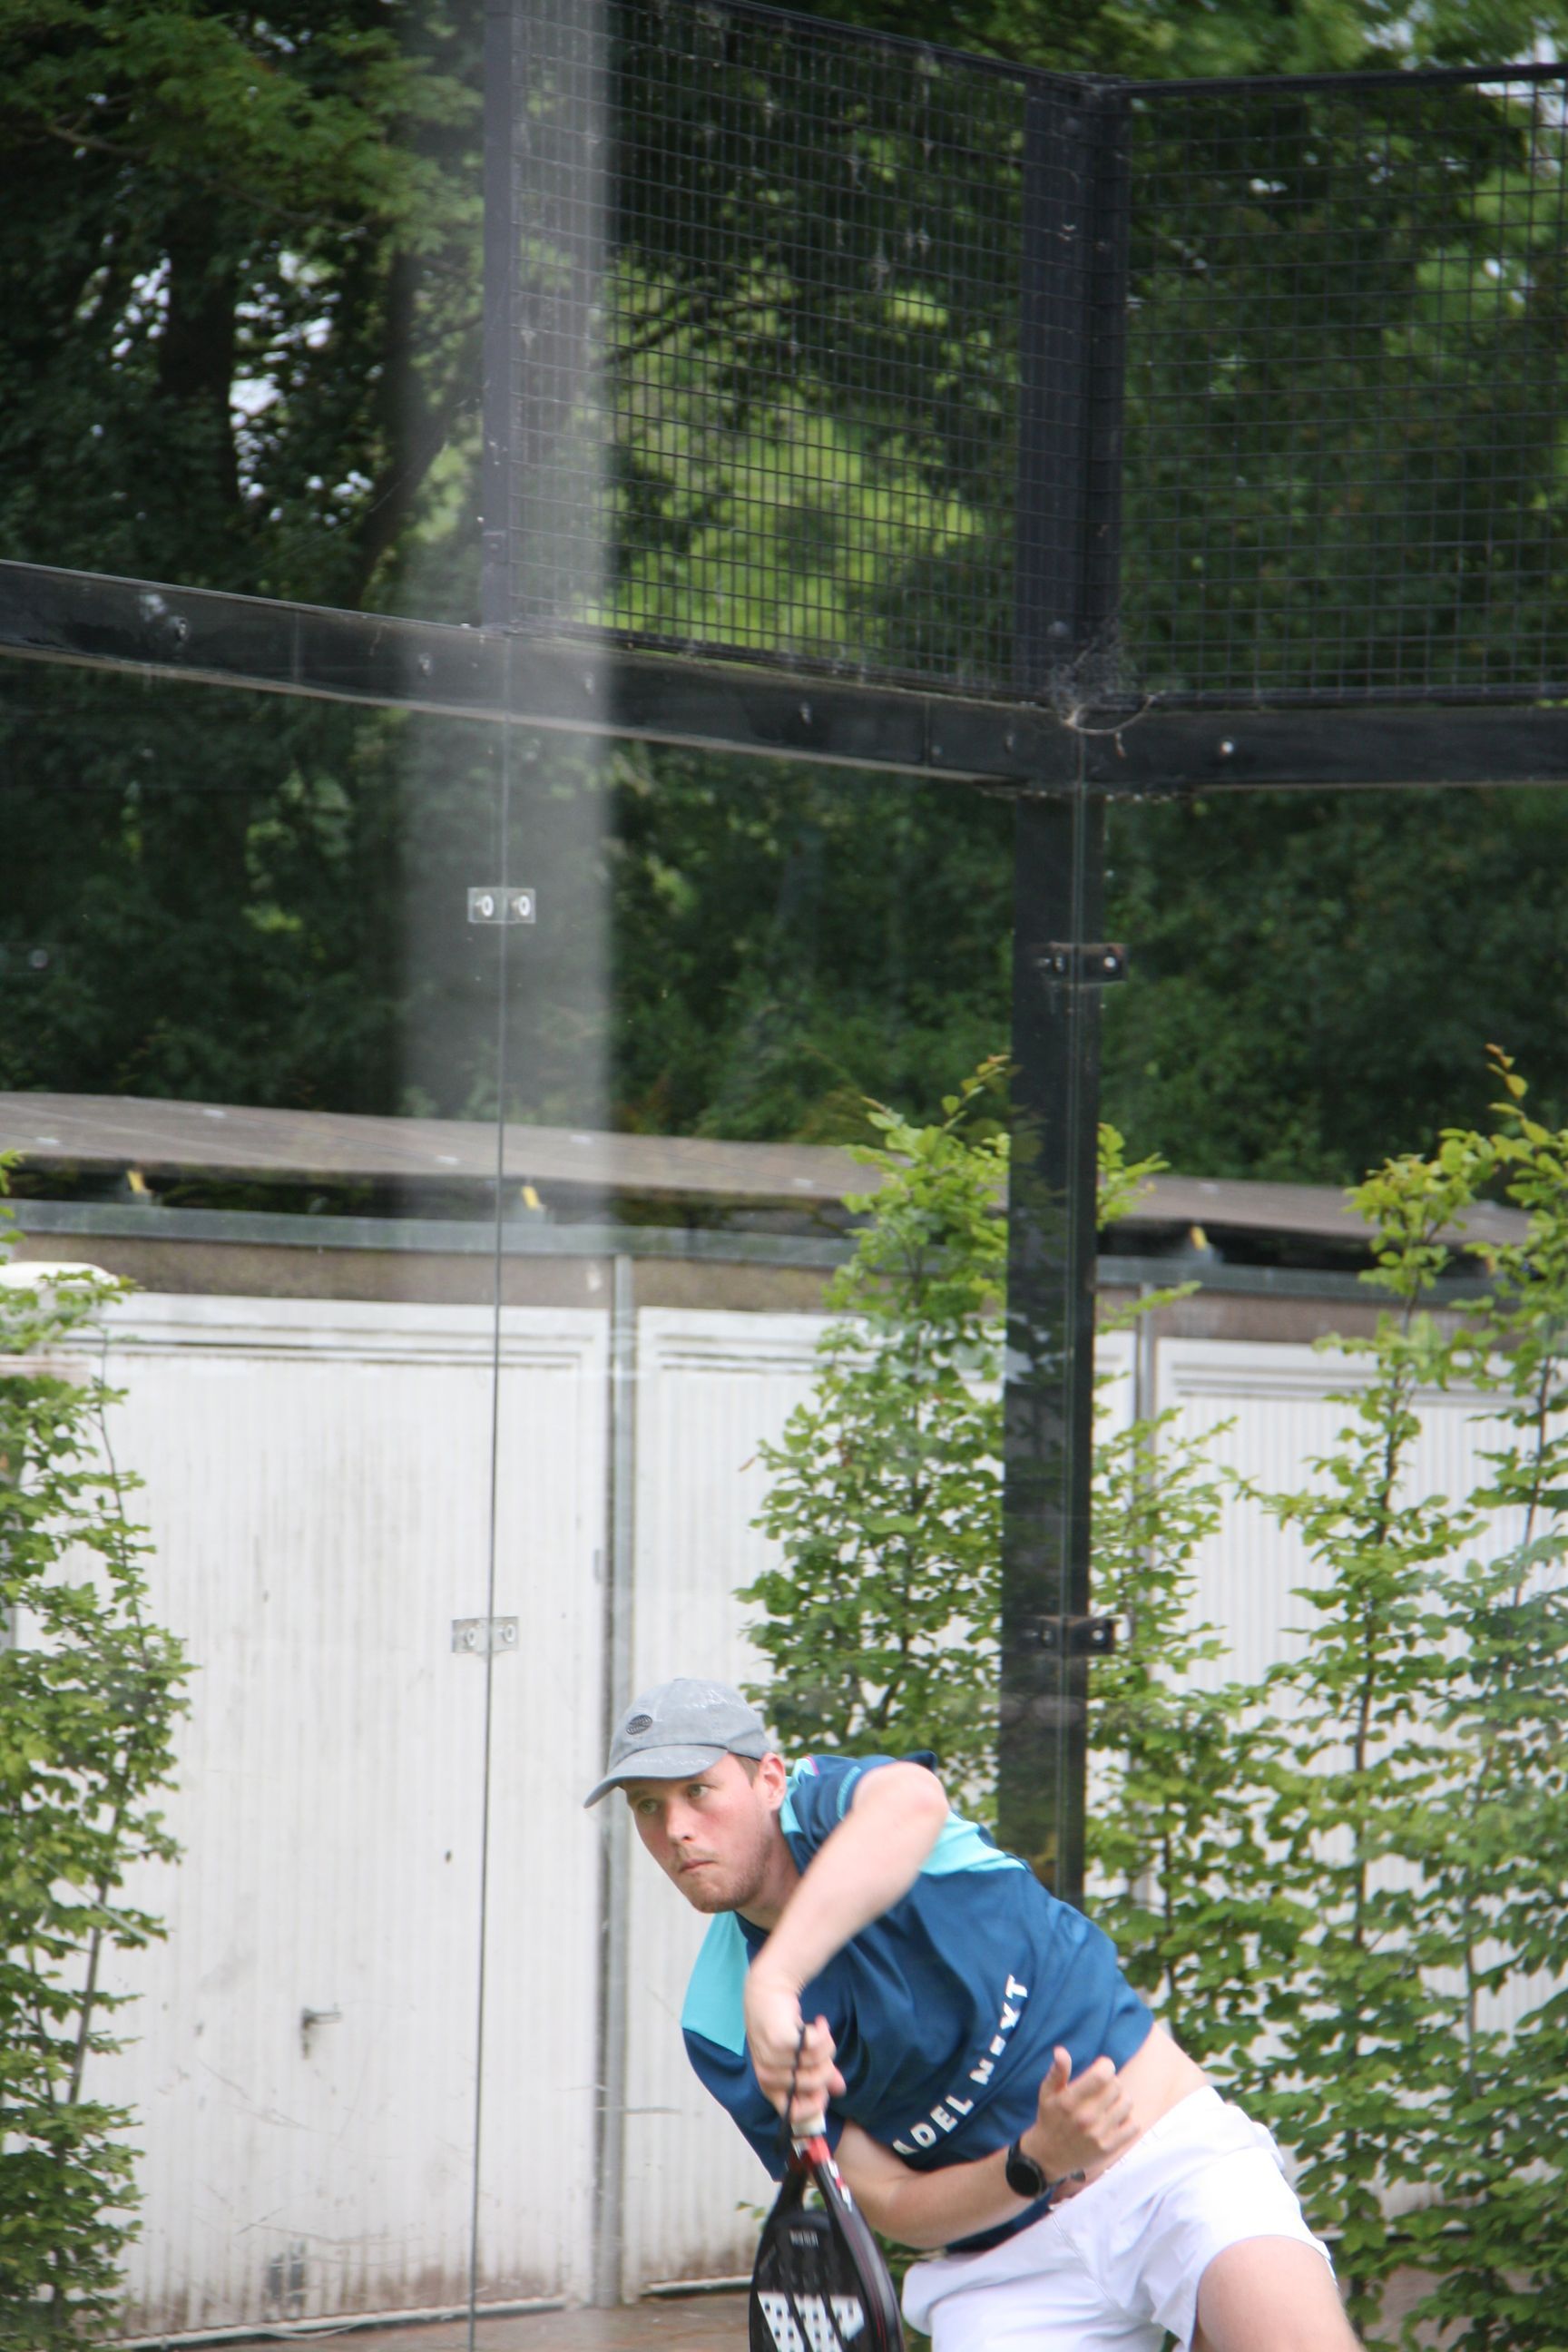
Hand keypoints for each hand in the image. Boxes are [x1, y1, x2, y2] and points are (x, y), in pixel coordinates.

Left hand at [744, 1964, 843, 2130]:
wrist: (768, 1990)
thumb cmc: (782, 2025)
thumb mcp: (798, 2054)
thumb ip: (818, 2072)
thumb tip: (839, 2089)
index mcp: (769, 2085)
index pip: (793, 2113)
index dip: (814, 2106)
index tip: (827, 2091)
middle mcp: (767, 2075)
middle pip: (814, 2085)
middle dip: (827, 2066)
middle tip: (825, 2047)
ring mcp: (771, 2058)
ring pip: (817, 2063)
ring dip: (826, 2044)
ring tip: (819, 2030)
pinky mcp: (780, 2040)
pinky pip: (814, 2046)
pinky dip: (822, 2033)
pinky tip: (818, 2022)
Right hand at [1022, 2046, 1137, 2187]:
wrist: (1049, 2156)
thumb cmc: (1050, 2118)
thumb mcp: (1047, 2093)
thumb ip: (1057, 2071)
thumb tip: (1061, 2051)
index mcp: (1069, 2101)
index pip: (1102, 2075)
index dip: (1106, 2065)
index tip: (1101, 2067)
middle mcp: (1085, 2118)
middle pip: (1116, 2086)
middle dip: (1111, 2082)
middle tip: (1102, 2088)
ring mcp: (1098, 2135)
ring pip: (1127, 2103)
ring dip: (1120, 2099)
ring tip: (1109, 2103)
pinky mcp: (1108, 2148)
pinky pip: (1133, 2126)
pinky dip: (1128, 2120)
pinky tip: (1115, 2119)